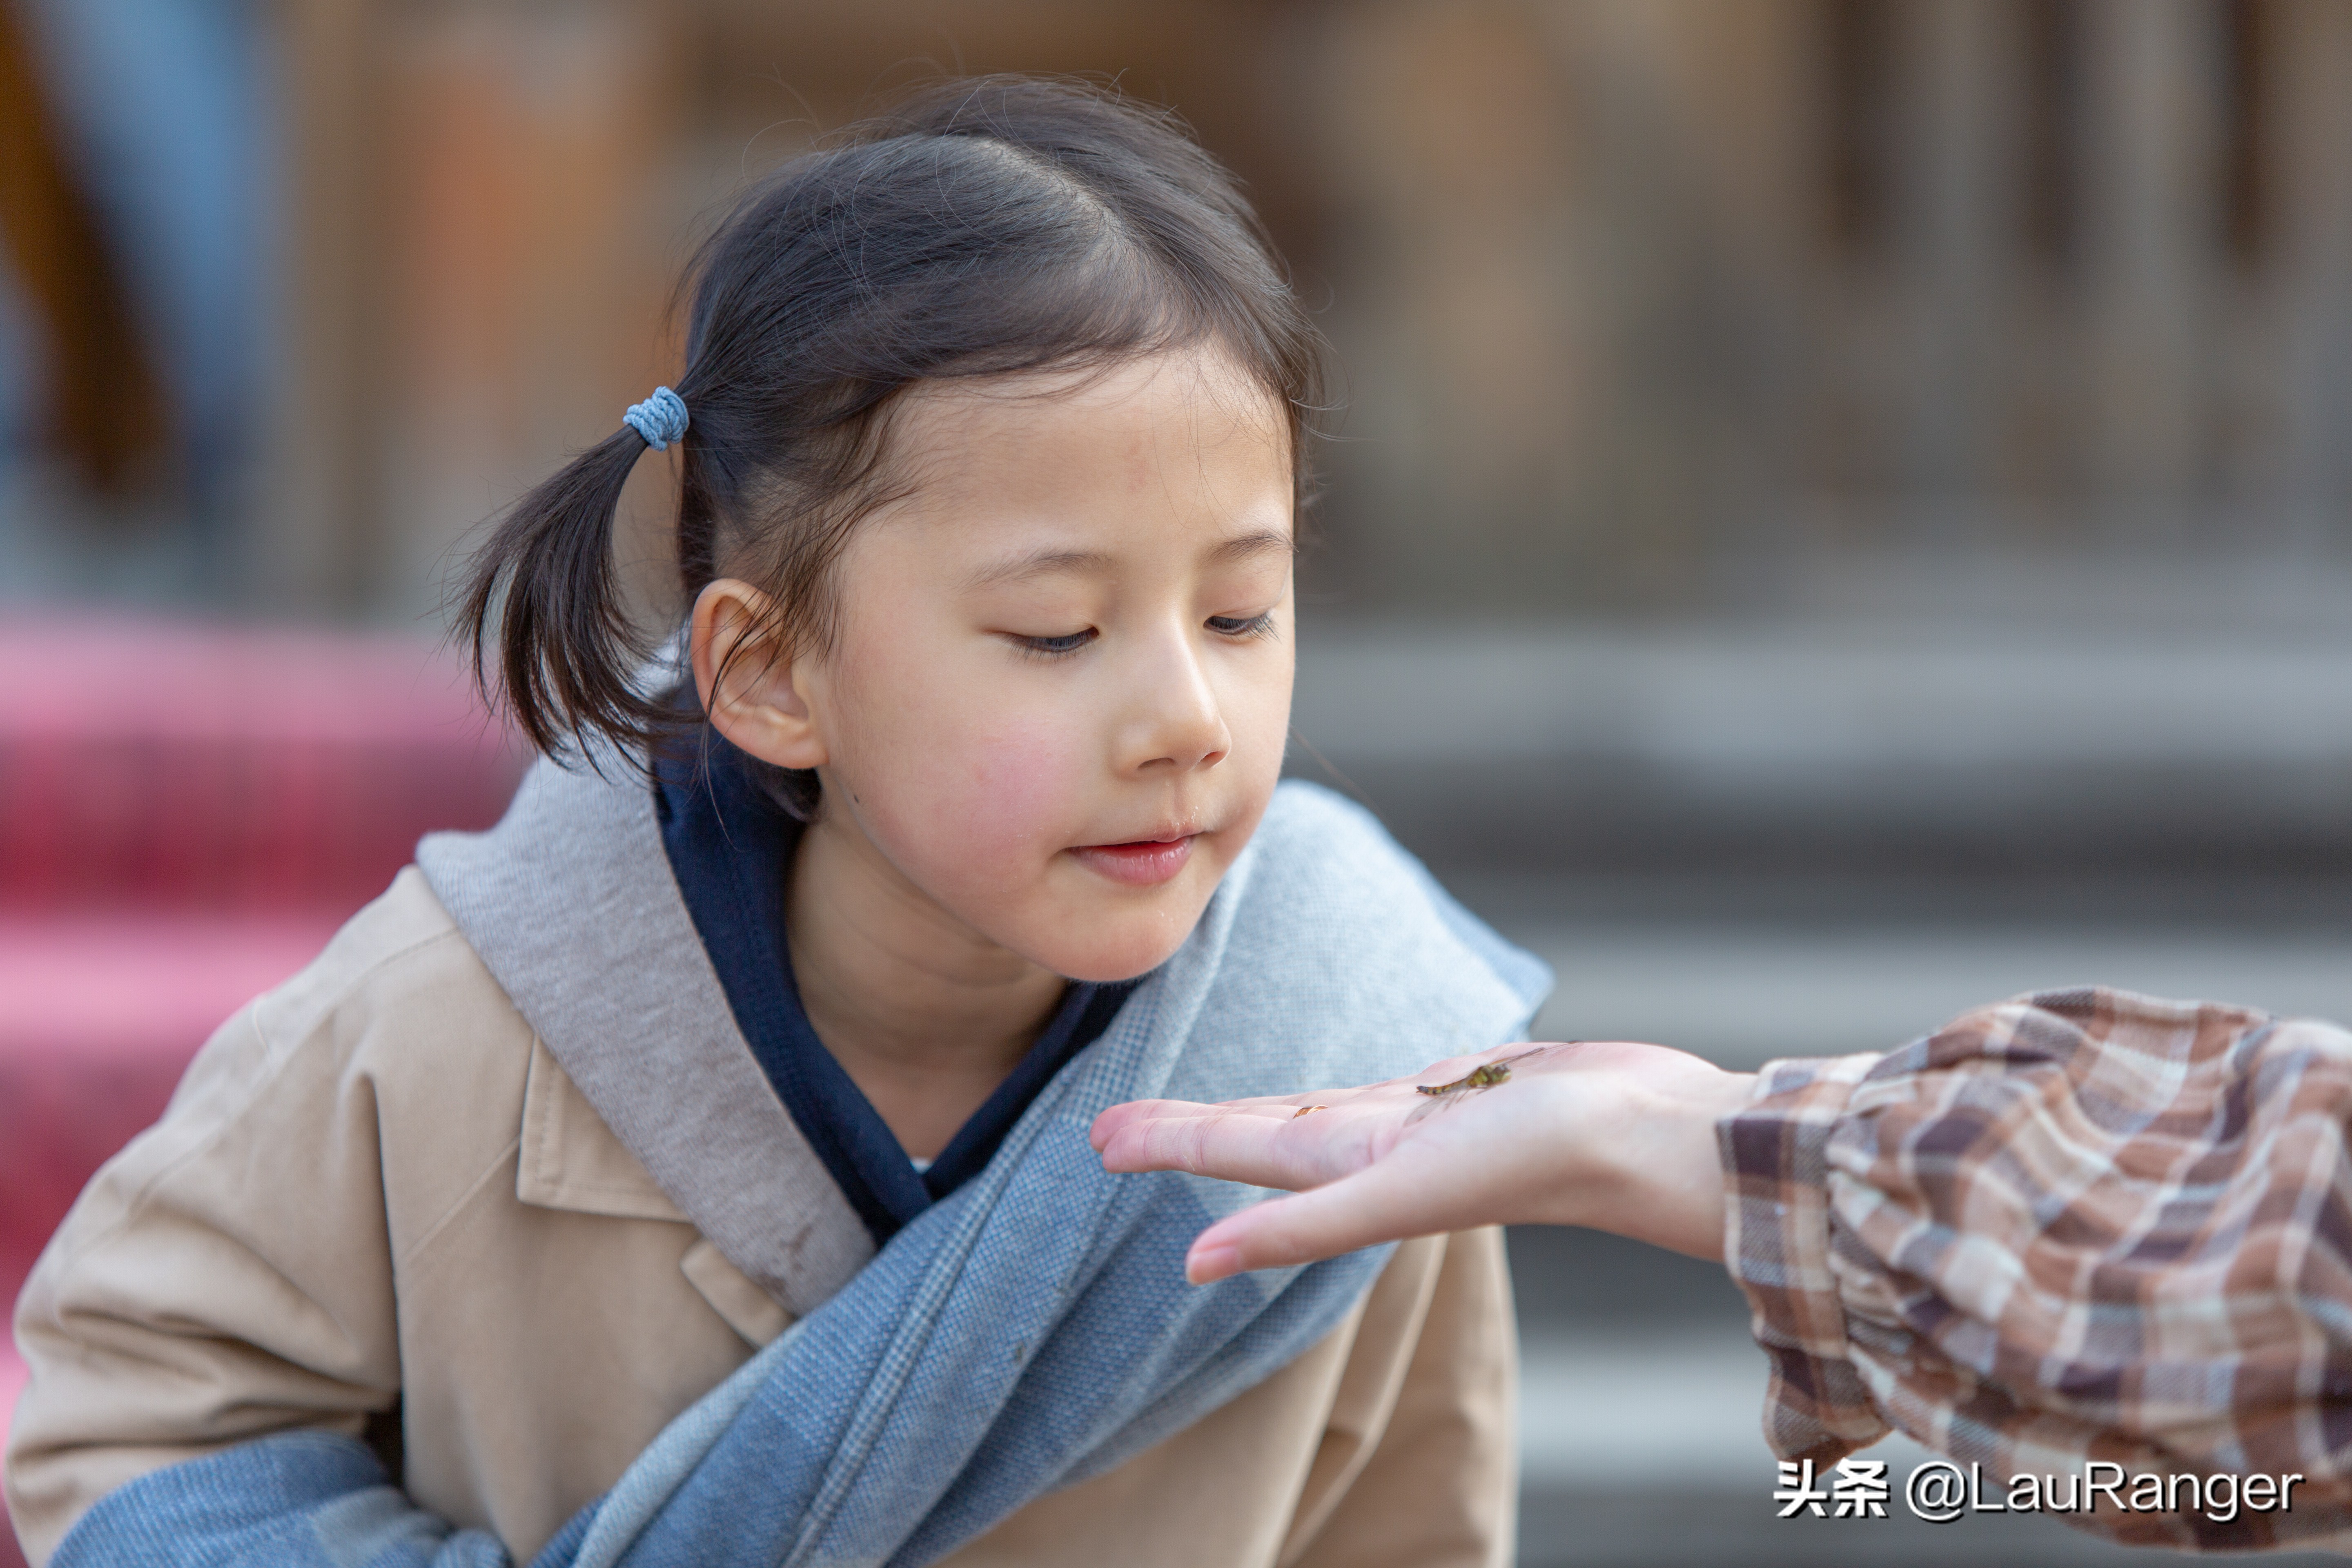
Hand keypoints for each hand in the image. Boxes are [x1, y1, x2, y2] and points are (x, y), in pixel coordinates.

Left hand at [1089, 1041, 1755, 1282]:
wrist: (1643, 1133)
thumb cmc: (1532, 1159)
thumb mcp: (1399, 1188)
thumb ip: (1301, 1225)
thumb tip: (1196, 1267)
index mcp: (1350, 1168)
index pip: (1234, 1149)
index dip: (1166, 1144)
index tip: (1098, 1140)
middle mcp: (1374, 1149)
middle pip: (1255, 1134)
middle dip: (1184, 1133)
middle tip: (1109, 1126)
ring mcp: (1419, 1124)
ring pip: (1307, 1113)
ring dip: (1246, 1114)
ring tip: (1192, 1111)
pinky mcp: (1464, 1092)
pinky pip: (1373, 1090)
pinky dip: (1333, 1093)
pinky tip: (1325, 1094)